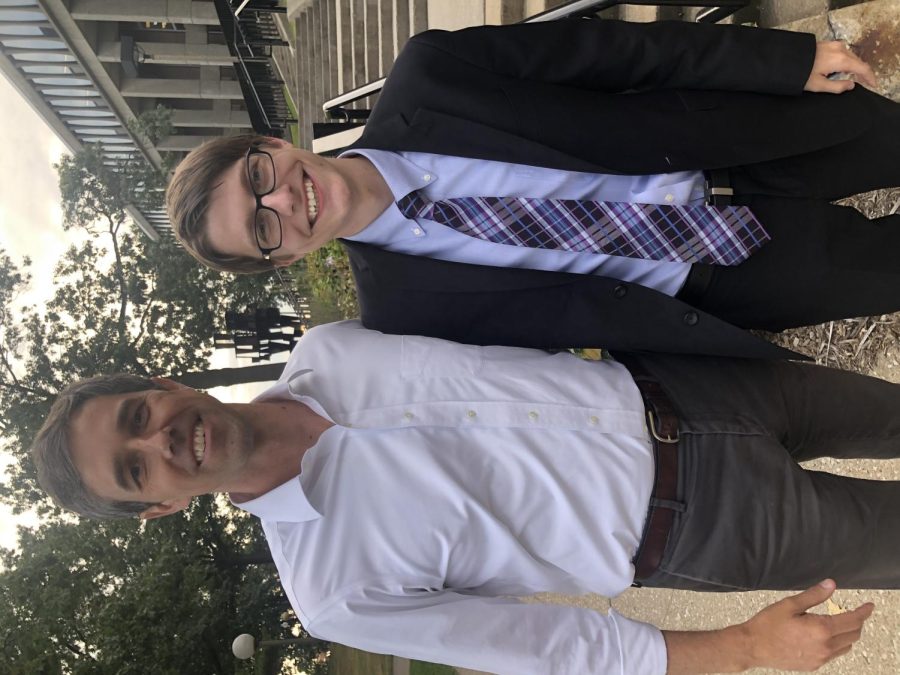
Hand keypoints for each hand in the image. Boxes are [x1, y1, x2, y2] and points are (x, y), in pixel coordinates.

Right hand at [740, 579, 873, 670]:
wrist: (753, 647)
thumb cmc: (768, 625)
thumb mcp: (789, 604)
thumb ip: (813, 595)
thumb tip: (831, 584)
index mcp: (821, 629)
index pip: (853, 620)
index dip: (863, 612)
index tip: (869, 606)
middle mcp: (825, 646)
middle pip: (853, 634)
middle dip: (857, 622)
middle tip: (854, 611)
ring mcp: (821, 658)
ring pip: (846, 646)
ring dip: (848, 634)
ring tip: (839, 622)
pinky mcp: (814, 665)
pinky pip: (834, 654)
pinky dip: (837, 644)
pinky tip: (825, 636)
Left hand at [804, 41, 876, 92]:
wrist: (785, 60)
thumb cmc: (800, 75)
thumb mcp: (819, 86)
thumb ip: (837, 87)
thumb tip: (851, 85)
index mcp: (841, 60)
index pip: (862, 68)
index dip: (870, 77)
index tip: (873, 85)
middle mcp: (840, 49)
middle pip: (857, 61)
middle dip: (861, 73)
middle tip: (864, 83)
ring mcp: (834, 44)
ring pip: (850, 57)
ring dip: (853, 67)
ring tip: (853, 78)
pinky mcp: (828, 43)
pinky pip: (842, 53)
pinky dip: (846, 61)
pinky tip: (842, 69)